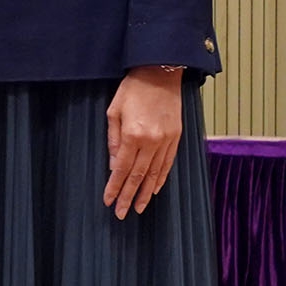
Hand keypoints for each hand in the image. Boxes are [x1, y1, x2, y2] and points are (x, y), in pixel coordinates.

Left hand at [103, 65, 185, 218]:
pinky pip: (168, 163)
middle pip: (139, 176)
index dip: (115, 188)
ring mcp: (167, 140)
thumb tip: (112, 166)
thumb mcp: (113, 112)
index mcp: (133, 135)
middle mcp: (152, 141)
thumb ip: (113, 141)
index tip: (109, 202)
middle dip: (129, 197)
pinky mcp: (176, 137)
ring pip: (155, 173)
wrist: (160, 72)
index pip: (121, 169)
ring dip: (146, 192)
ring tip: (140, 208)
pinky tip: (155, 189)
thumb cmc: (131, 90)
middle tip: (122, 213)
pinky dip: (161, 178)